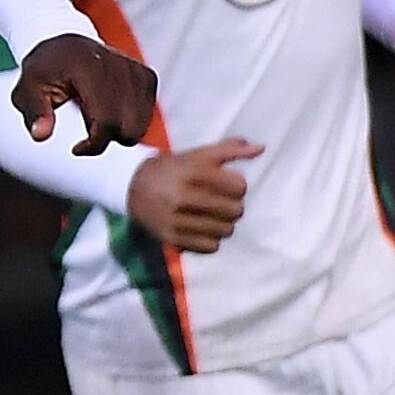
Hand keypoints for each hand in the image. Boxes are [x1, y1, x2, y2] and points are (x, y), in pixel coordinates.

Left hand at [14, 32, 158, 154]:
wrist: (65, 42)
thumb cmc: (45, 69)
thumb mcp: (27, 89)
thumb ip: (34, 112)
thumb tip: (41, 135)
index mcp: (88, 68)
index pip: (106, 120)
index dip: (94, 144)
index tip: (76, 148)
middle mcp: (118, 66)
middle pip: (129, 128)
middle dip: (107, 139)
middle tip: (85, 129)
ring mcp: (136, 70)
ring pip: (140, 125)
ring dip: (119, 131)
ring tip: (94, 117)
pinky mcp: (147, 75)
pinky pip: (148, 115)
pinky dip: (130, 120)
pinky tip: (109, 110)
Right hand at [125, 139, 261, 255]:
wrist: (133, 186)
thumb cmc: (175, 169)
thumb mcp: (199, 154)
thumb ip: (231, 149)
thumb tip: (262, 147)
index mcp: (193, 172)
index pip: (240, 187)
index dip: (238, 187)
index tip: (227, 186)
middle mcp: (184, 196)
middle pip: (235, 211)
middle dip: (233, 207)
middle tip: (221, 203)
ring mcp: (177, 219)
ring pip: (225, 230)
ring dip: (224, 224)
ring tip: (213, 216)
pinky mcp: (171, 237)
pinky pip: (210, 246)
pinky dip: (211, 239)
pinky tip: (203, 229)